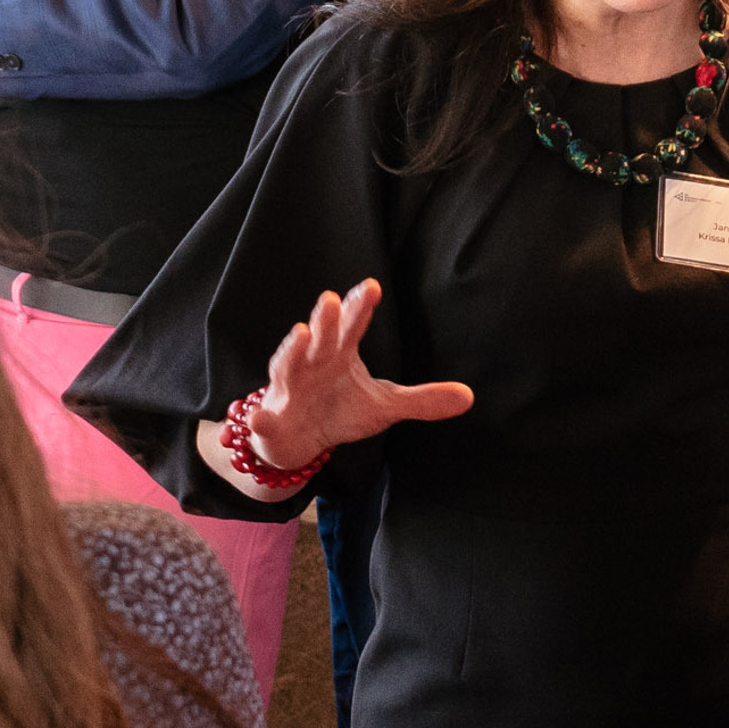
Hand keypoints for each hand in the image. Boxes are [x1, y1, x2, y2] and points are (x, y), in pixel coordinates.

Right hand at [203, 278, 472, 490]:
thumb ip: (422, 400)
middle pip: (320, 339)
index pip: (352, 327)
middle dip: (325, 321)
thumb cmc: (340, 410)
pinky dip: (260, 419)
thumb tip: (470, 397)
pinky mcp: (272, 420)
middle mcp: (312, 365)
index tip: (371, 286)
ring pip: (287, 367)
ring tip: (299, 332)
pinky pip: (264, 420)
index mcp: (339, 356)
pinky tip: (258, 418)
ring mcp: (289, 390)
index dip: (359, 307)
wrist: (298, 440)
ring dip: (290, 350)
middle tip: (332, 298)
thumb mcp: (385, 406)